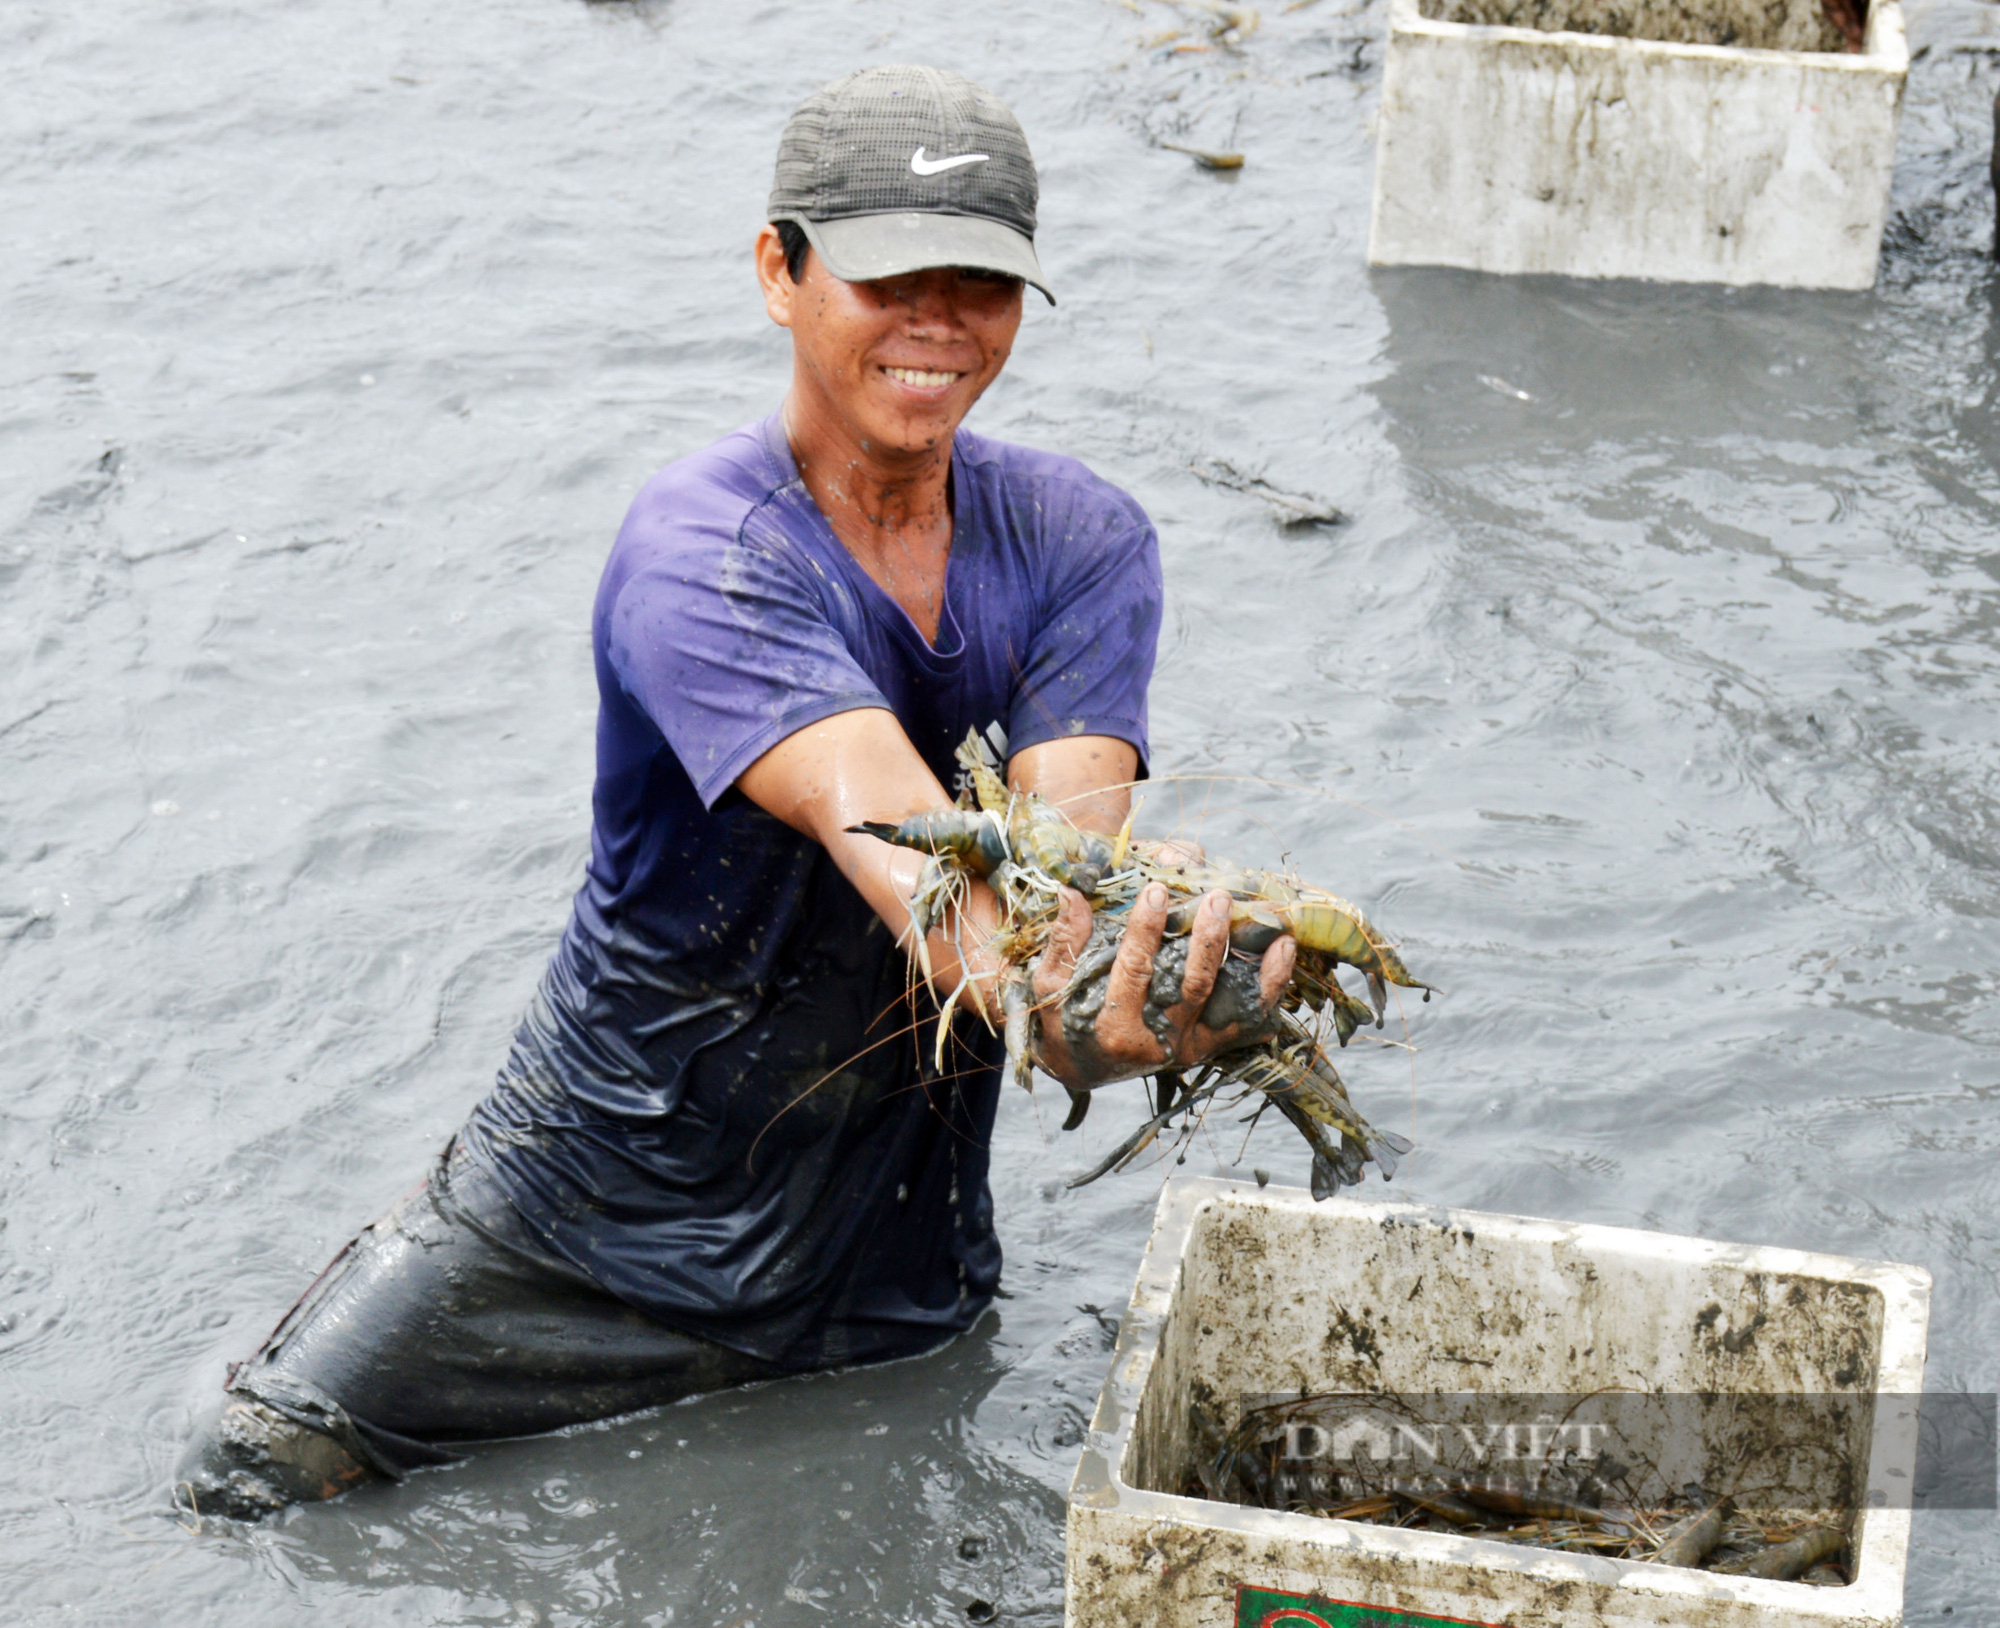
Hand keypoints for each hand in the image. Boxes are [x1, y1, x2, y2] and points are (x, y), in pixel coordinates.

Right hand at [1029, 881, 1295, 1091]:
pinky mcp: (1209, 1047)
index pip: (1134, 972)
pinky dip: (1270, 987)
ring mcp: (1189, 1047)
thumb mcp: (1049, 984)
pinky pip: (1248, 1020)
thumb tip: (1073, 894)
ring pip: (1227, 1004)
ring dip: (1248, 961)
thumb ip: (1064, 941)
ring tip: (1264, 923)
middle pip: (1190, 986)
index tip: (1156, 891)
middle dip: (1206, 940)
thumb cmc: (1061, 1017)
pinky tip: (1284, 951)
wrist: (1082, 1065)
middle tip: (1216, 898)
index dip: (1146, 930)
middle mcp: (1158, 1045)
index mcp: (1114, 1029)